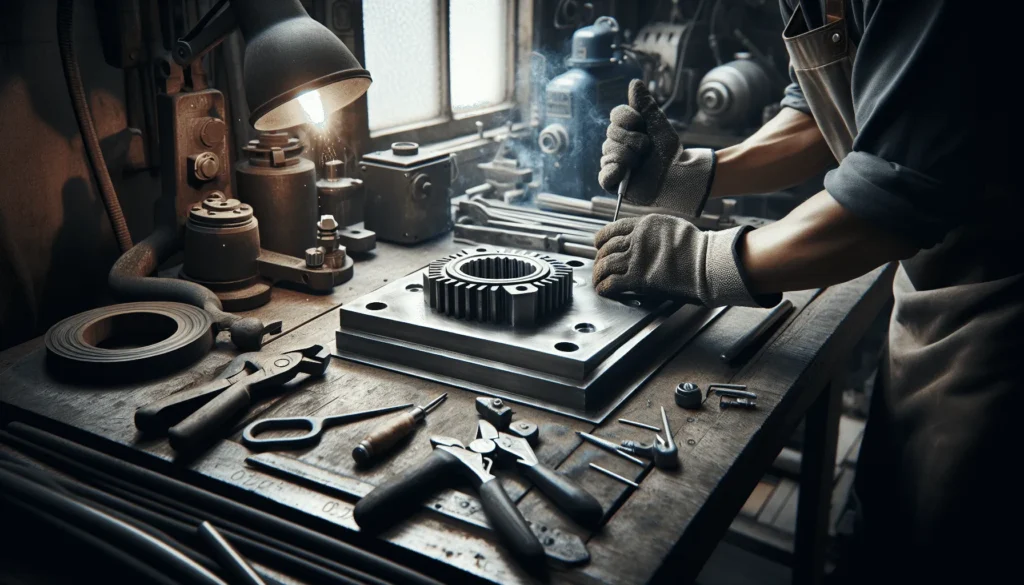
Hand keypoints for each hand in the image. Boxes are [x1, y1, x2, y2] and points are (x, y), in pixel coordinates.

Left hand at [592, 214, 777, 307]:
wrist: (705, 262)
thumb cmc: (696, 247)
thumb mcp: (672, 226)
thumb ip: (653, 230)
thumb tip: (645, 235)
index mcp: (644, 225)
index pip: (612, 229)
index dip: (602, 239)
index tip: (598, 245)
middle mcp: (636, 240)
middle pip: (606, 248)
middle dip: (600, 259)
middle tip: (599, 266)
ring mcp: (635, 259)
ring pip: (605, 265)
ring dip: (598, 274)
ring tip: (598, 280)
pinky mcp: (637, 278)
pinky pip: (612, 282)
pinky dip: (604, 287)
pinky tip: (603, 290)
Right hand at [599, 80, 715, 216]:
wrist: (678, 174)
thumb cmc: (669, 151)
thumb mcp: (658, 124)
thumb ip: (645, 105)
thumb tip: (635, 82)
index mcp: (627, 130)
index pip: (616, 115)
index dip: (628, 117)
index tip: (641, 123)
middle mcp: (618, 145)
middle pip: (612, 132)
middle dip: (632, 138)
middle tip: (646, 147)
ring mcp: (615, 163)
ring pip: (609, 152)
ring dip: (628, 155)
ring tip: (641, 162)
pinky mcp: (615, 183)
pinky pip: (604, 176)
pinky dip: (612, 172)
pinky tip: (623, 170)